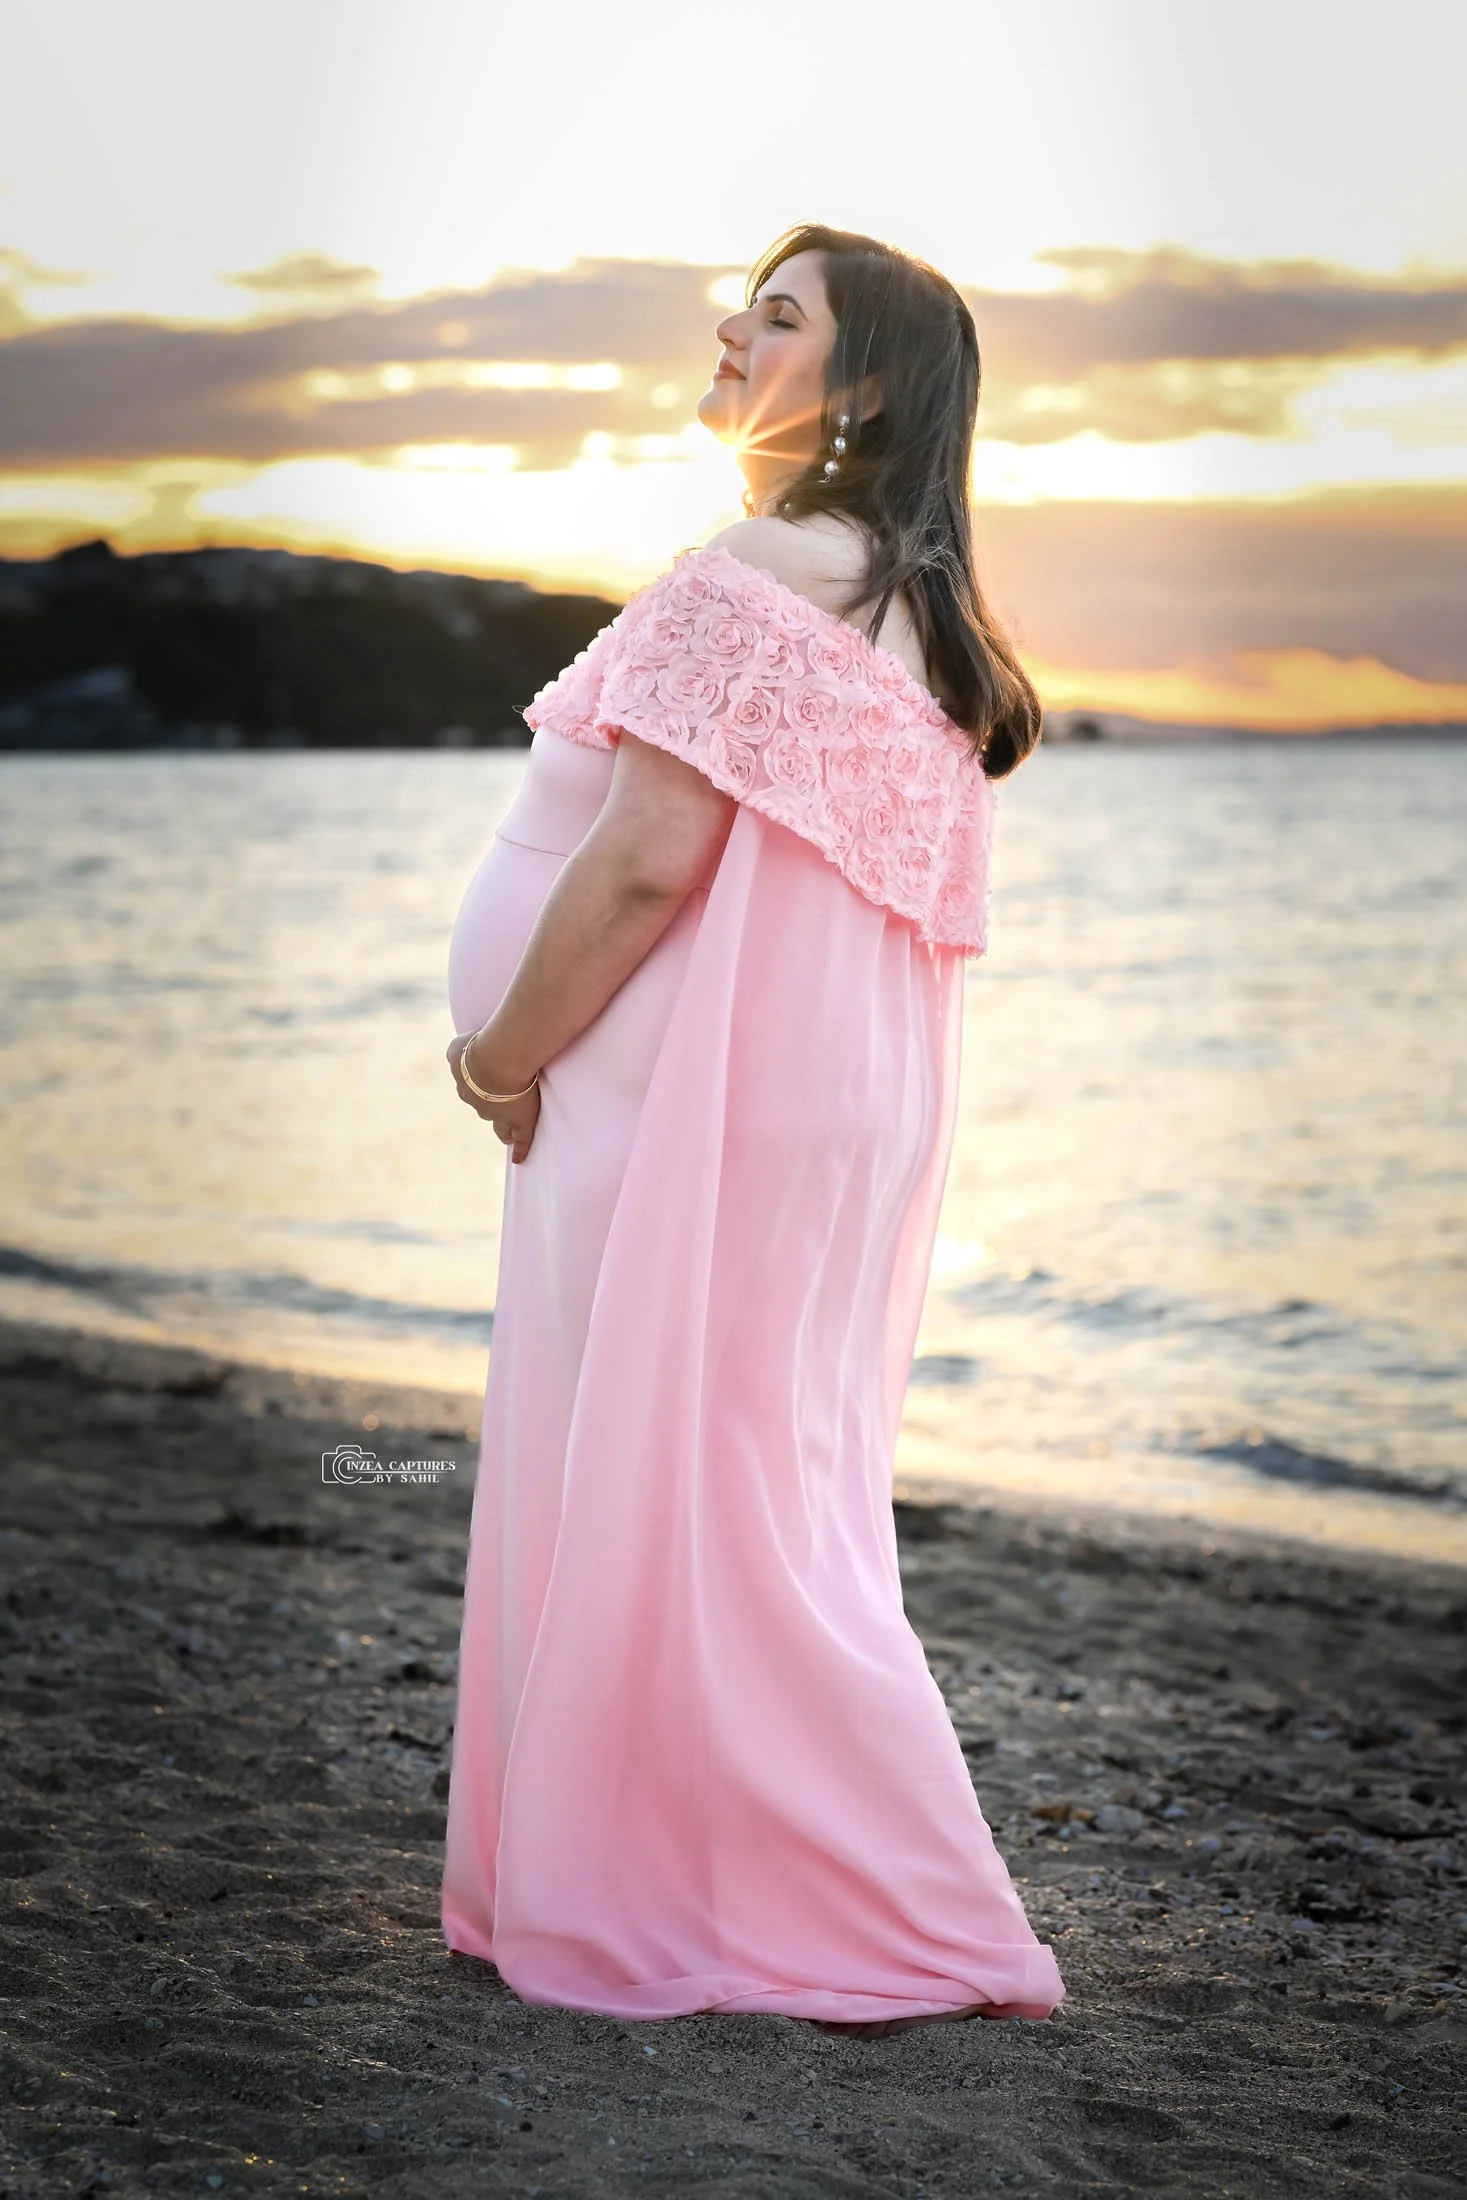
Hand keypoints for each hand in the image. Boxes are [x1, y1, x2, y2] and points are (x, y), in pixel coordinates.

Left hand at [447, 1032, 541, 1162]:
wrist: (497, 1060)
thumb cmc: (482, 1045)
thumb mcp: (459, 1044)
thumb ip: (458, 1048)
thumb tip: (459, 1048)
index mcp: (464, 1082)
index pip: (470, 1089)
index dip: (478, 1090)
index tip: (484, 1090)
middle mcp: (477, 1101)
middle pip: (483, 1108)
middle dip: (489, 1108)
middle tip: (497, 1108)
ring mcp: (499, 1114)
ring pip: (499, 1126)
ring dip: (502, 1128)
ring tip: (507, 1135)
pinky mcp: (519, 1121)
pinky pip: (520, 1140)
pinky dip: (520, 1150)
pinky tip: (518, 1159)